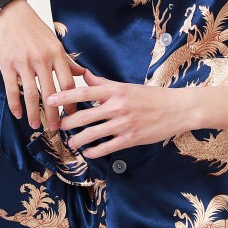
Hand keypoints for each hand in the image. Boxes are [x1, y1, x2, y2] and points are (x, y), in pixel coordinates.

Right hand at [0, 0, 83, 129]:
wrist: (7, 12)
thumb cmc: (32, 26)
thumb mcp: (53, 40)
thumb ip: (66, 59)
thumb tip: (82, 73)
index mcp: (57, 53)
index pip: (69, 83)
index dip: (72, 101)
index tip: (72, 113)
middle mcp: (42, 59)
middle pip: (52, 93)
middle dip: (55, 114)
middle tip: (56, 129)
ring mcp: (24, 63)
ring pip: (32, 95)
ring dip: (34, 113)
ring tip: (36, 125)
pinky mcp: (7, 64)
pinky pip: (12, 89)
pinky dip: (15, 104)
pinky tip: (17, 114)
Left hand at [47, 69, 192, 158]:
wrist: (177, 109)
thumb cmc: (151, 96)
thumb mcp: (127, 86)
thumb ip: (104, 84)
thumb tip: (85, 75)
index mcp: (116, 91)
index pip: (84, 92)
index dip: (65, 95)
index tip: (50, 99)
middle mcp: (117, 106)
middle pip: (84, 115)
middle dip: (67, 122)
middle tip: (57, 125)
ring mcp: (124, 124)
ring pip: (92, 134)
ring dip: (77, 140)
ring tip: (70, 143)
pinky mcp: (130, 139)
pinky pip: (106, 147)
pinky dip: (94, 151)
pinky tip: (88, 153)